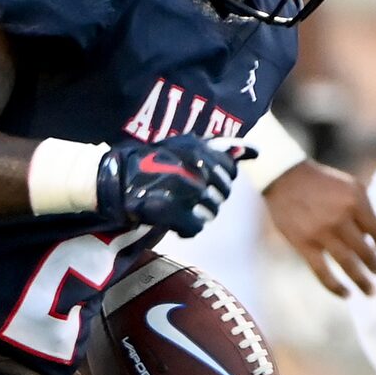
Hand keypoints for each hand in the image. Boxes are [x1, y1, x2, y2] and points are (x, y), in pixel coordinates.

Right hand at [98, 135, 244, 236]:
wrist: (118, 180)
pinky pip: (195, 227)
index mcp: (199, 150)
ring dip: (197, 215)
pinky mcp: (172, 211)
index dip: (219, 181)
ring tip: (179, 208)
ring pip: (211, 213)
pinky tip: (174, 222)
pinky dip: (186, 229)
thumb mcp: (187, 145)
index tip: (203, 182)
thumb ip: (221, 147)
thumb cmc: (154, 162)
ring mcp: (184, 191)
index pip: (230, 171)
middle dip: (208, 199)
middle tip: (186, 196)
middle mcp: (195, 169)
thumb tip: (257, 151)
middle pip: (222, 194)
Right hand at [262, 159, 375, 296]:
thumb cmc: (321, 182)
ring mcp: (322, 234)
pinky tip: (346, 294)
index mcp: (355, 202)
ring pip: (348, 265)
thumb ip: (364, 209)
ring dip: (362, 280)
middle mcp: (340, 219)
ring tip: (370, 290)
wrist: (286, 179)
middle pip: (365, 250)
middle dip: (375, 265)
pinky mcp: (304, 245)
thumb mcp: (350, 185)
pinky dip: (336, 287)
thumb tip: (373, 237)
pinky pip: (322, 272)